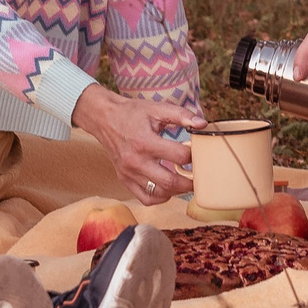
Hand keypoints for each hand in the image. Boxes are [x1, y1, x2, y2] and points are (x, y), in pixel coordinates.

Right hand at [70, 85, 201, 204]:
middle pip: (170, 182)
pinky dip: (159, 197)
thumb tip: (202, 124)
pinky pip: (145, 198)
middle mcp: (136, 161)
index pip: (179, 156)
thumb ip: (181, 115)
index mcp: (145, 142)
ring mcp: (128, 173)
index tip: (197, 153)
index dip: (193, 155)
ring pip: (159, 193)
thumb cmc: (132, 113)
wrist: (104, 119)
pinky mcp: (124, 179)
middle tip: (198, 178)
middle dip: (189, 182)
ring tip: (184, 181)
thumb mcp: (156, 108)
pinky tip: (166, 187)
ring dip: (176, 190)